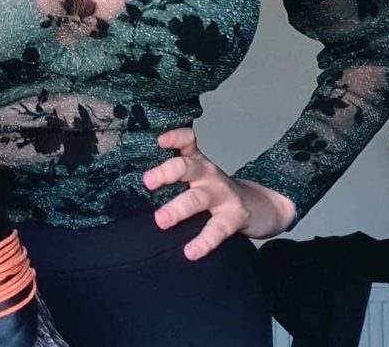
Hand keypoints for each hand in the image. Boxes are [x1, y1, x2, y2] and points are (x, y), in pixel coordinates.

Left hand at [141, 127, 296, 259]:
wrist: (258, 206)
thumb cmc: (215, 192)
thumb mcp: (197, 177)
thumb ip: (173, 178)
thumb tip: (129, 188)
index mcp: (197, 161)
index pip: (187, 141)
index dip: (174, 137)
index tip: (158, 140)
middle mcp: (208, 174)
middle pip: (186, 167)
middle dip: (166, 172)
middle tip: (147, 182)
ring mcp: (222, 194)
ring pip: (197, 199)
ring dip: (178, 209)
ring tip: (161, 221)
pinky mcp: (234, 217)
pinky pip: (217, 229)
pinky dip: (204, 241)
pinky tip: (190, 252)